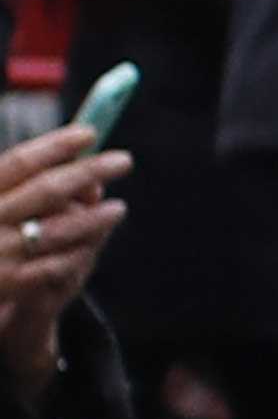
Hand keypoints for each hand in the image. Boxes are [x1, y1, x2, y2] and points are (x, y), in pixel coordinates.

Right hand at [0, 120, 129, 401]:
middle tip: (125, 160)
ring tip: (119, 208)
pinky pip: (49, 268)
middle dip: (88, 173)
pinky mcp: (4, 285)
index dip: (56, 145)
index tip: (90, 133)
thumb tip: (76, 171)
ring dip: (92, 218)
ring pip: (54, 230)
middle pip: (45, 190)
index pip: (19, 162)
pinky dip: (73, 256)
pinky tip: (90, 249)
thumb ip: (19, 190)